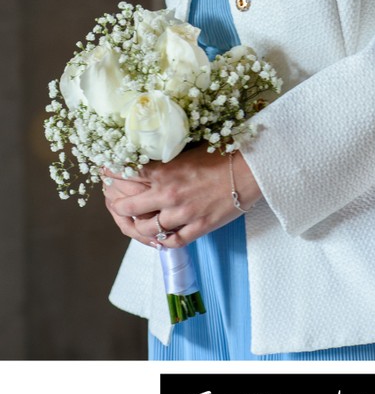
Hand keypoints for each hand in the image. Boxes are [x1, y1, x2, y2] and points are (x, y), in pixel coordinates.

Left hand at [101, 146, 261, 247]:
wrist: (250, 170)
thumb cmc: (222, 154)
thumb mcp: (187, 150)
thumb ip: (165, 159)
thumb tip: (147, 159)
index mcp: (164, 171)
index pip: (125, 173)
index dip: (111, 173)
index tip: (105, 172)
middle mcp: (167, 194)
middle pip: (128, 207)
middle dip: (117, 206)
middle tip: (115, 204)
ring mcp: (182, 214)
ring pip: (147, 229)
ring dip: (138, 228)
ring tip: (136, 224)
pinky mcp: (197, 227)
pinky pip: (172, 242)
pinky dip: (163, 241)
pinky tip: (161, 238)